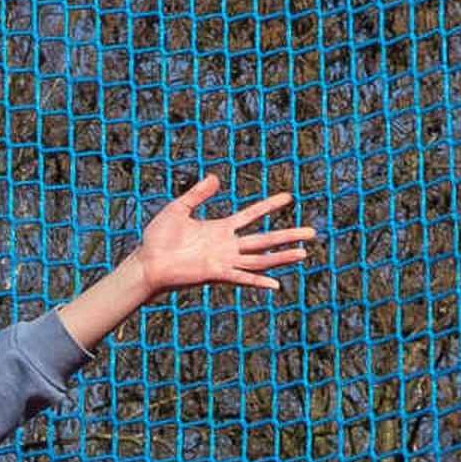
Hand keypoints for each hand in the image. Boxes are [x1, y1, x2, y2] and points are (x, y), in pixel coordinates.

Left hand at [122, 174, 313, 303]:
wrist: (147, 262)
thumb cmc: (159, 238)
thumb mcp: (178, 208)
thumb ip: (197, 194)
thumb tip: (215, 177)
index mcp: (220, 229)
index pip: (251, 215)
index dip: (269, 206)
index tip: (288, 197)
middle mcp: (227, 246)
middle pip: (265, 239)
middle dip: (288, 235)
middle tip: (312, 232)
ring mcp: (224, 261)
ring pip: (260, 259)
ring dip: (282, 256)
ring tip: (304, 254)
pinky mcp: (215, 274)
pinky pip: (241, 277)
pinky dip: (257, 281)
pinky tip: (276, 284)